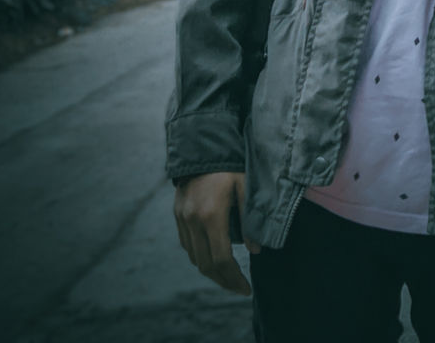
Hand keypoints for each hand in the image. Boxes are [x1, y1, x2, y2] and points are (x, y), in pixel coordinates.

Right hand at [173, 171, 260, 294]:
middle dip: (223, 281)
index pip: (222, 259)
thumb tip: (256, 251)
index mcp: (212, 215)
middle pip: (206, 265)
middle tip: (238, 288)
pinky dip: (199, 256)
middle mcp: (193, 220)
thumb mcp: (245, 186)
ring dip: (211, 271)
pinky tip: (212, 257)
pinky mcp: (177, 214)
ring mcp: (182, 218)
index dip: (234, 279)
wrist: (201, 145)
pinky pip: (187, 245)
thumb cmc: (228, 164)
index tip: (246, 289)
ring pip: (194, 258)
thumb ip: (250, 219)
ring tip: (228, 276)